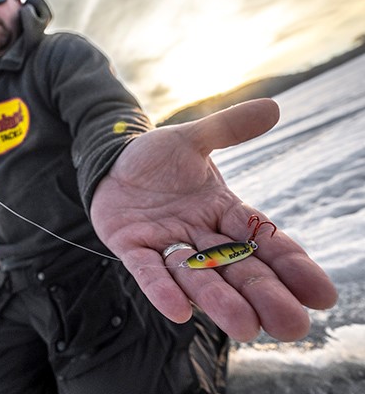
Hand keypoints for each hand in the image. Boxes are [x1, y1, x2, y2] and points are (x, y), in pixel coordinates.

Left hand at [90, 98, 337, 341]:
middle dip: (264, 295)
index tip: (322, 295)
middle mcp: (200, 234)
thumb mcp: (193, 138)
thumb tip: (273, 107)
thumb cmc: (157, 157)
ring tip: (245, 328)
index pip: (263, 239)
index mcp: (223, 210)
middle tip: (293, 327)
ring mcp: (165, 242)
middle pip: (237, 267)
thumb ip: (228, 127)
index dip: (291, 265)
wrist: (111, 163)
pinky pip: (149, 270)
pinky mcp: (131, 245)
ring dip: (219, 300)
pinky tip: (178, 312)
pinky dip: (162, 289)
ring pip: (198, 275)